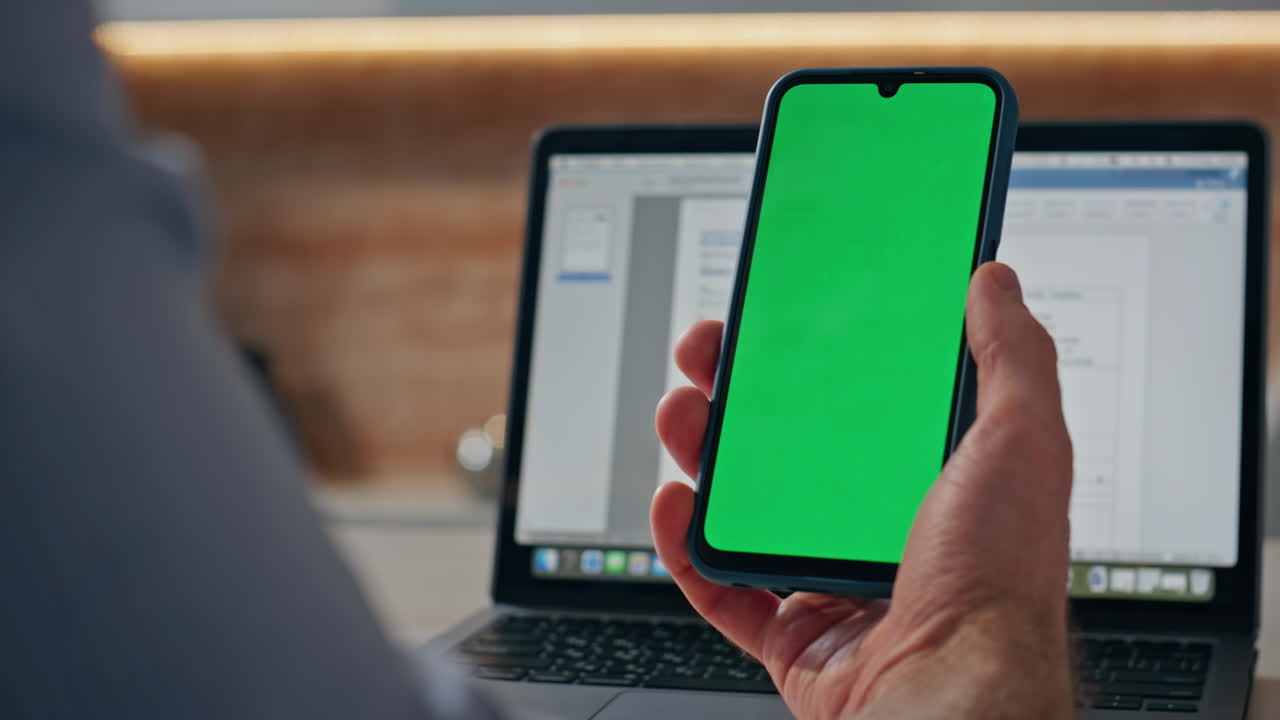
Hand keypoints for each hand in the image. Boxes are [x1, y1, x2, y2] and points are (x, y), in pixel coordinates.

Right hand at [651, 262, 1073, 719]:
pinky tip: (677, 503)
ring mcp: (832, 579)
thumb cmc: (998, 583)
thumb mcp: (1023, 443)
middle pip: (791, 447)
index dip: (815, 352)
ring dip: (704, 456)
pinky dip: (687, 546)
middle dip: (739, 395)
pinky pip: (722, 585)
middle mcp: (881, 526)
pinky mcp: (793, 632)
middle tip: (709, 356)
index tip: (780, 314)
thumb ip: (1012, 357)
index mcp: (934, 478)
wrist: (951, 697)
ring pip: (747, 509)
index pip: (864, 397)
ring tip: (681, 413)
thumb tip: (996, 280)